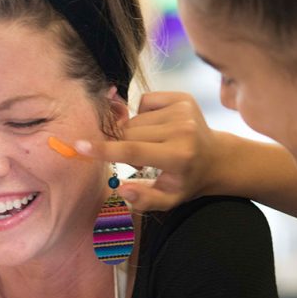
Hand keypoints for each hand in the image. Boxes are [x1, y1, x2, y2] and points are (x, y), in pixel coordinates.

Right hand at [75, 91, 223, 211]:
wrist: (216, 158)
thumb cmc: (186, 181)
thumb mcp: (169, 200)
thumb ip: (144, 199)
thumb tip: (121, 189)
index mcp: (178, 156)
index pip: (133, 150)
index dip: (104, 149)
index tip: (80, 146)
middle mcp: (182, 130)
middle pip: (129, 134)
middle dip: (124, 146)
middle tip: (141, 161)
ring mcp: (183, 110)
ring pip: (134, 120)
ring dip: (134, 133)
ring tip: (151, 146)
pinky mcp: (183, 97)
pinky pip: (144, 101)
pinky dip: (143, 115)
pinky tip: (157, 128)